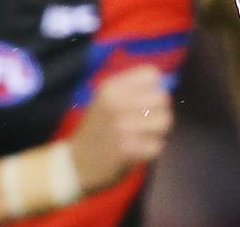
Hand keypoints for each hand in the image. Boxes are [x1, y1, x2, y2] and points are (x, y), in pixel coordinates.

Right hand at [67, 65, 173, 191]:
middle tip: (146, 122)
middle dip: (159, 110)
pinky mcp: (127, 149)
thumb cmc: (96, 129)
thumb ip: (133, 91)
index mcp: (111, 88)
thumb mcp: (105, 100)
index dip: (153, 88)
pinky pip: (157, 145)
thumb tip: (167, 85)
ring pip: (164, 121)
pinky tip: (136, 151)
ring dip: (157, 132)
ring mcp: (122, 126)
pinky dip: (149, 150)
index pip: (151, 75)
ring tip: (143, 136)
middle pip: (162, 98)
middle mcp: (116, 103)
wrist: (73, 164)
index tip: (145, 100)